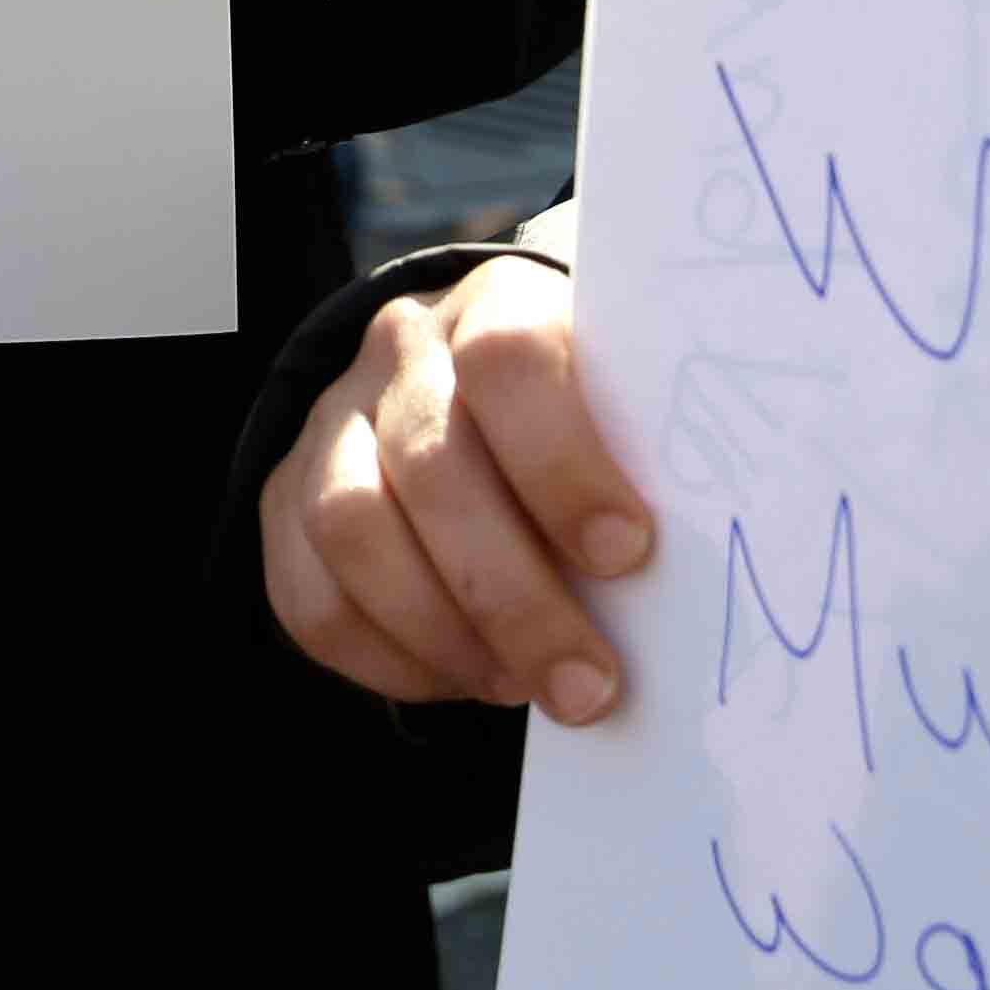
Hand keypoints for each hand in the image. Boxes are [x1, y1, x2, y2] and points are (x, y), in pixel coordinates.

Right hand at [260, 251, 650, 722]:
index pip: (508, 359)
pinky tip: (461, 678)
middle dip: (513, 597)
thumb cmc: (598, 403)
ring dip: (442, 632)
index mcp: (503, 303)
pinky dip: (386, 658)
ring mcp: (335, 419)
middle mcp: (405, 350)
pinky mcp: (288, 494)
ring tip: (521, 686)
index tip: (628, 553)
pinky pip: (307, 593)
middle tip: (588, 686)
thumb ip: (657, 458)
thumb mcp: (635, 398)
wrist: (494, 368)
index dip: (562, 461)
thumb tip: (700, 575)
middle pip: (431, 465)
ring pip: (351, 525)